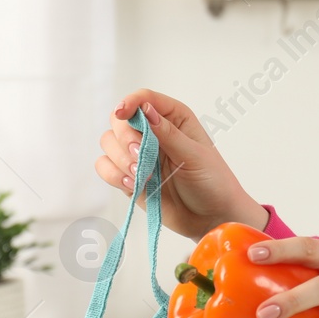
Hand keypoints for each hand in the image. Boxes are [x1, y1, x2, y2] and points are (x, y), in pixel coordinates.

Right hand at [95, 88, 267, 241]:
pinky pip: (106, 168)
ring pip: (108, 142)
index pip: (145, 99)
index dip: (130, 103)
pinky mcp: (129, 177)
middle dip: (125, 138)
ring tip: (142, 177)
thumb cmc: (212, 182)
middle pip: (120, 120)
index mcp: (174, 118)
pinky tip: (132, 185)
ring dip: (120, 159)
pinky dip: (113, 175)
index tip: (122, 113)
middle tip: (140, 157)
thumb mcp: (194, 155)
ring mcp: (139, 155)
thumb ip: (168, 133)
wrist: (211, 218)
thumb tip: (145, 109)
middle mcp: (153, 132)